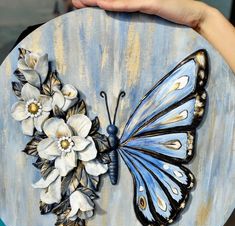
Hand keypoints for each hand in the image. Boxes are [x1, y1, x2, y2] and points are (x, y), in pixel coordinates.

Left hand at [72, 0, 234, 73]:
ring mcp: (144, 0)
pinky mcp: (152, 3)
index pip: (112, 4)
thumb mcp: (152, 27)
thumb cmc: (174, 22)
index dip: (95, 4)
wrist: (194, 16)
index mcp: (136, 5)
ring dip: (97, 0)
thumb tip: (126, 44)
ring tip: (80, 1)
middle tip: (73, 2)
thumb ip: (138, 30)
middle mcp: (137, 0)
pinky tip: (102, 4)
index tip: (79, 7)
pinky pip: (131, 4)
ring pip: (117, 0)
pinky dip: (116, 4)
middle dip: (90, 1)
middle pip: (110, 0)